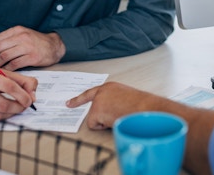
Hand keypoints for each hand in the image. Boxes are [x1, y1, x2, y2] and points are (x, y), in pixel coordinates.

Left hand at [0, 26, 65, 70]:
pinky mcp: (32, 57)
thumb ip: (9, 39)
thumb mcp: (23, 34)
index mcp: (17, 30)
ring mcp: (28, 47)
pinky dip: (7, 69)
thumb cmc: (36, 42)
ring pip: (5, 56)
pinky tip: (5, 71)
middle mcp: (22, 37)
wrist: (54, 46)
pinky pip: (15, 64)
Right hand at [0, 59, 37, 120]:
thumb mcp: (7, 73)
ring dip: (12, 113)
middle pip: (2, 104)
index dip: (22, 95)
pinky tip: (7, 111)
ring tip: (17, 108)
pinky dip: (3, 116)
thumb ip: (24, 82)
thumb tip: (33, 97)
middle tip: (25, 106)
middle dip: (18, 107)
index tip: (29, 100)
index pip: (8, 86)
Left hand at [67, 82, 213, 174]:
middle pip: (92, 108)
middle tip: (109, 115)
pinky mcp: (95, 111)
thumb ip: (114, 100)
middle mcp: (101, 91)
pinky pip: (95, 125)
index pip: (91, 92)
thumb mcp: (126, 97)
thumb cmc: (140, 105)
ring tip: (120, 116)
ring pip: (95, 119)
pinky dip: (104, 126)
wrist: (145, 107)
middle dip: (100, 116)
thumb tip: (110, 111)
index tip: (68, 103)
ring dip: (106, 121)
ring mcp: (97, 101)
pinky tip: (115, 120)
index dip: (78, 99)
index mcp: (109, 87)